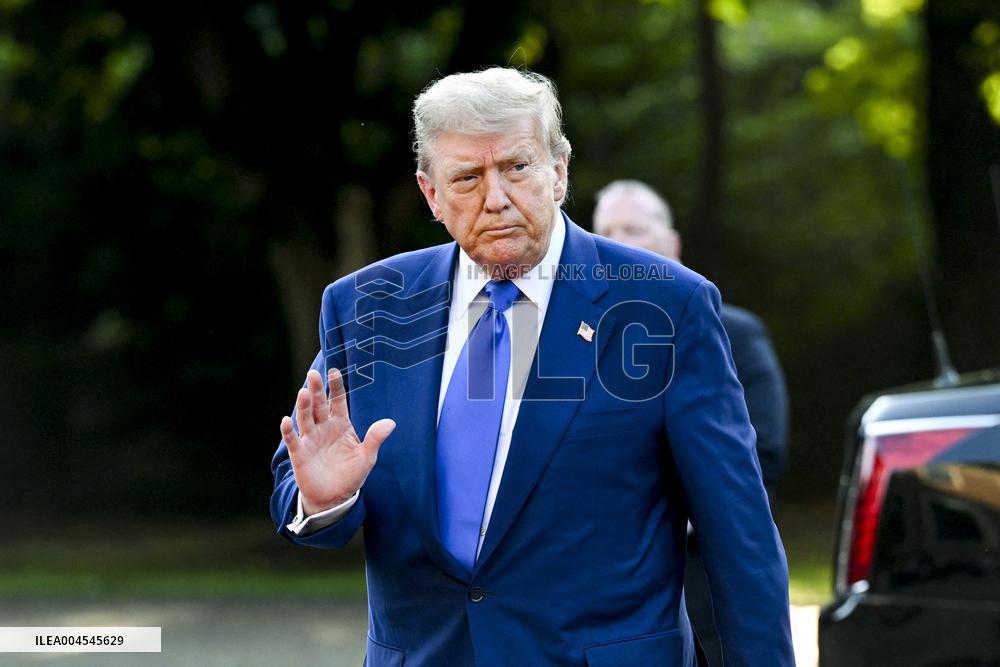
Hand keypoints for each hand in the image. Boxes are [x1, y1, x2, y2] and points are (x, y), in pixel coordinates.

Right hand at [280, 368, 395, 514]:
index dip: (336, 387)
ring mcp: (310, 439)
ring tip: (303, 393)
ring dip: (304, 406)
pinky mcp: (300, 454)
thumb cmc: (351, 475)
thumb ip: (375, 438)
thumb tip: (391, 422)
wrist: (335, 498)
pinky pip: (293, 440)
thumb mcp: (367, 456)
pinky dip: (288, 431)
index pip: (338, 402)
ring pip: (305, 418)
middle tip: (313, 374)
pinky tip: (287, 421)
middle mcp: (323, 428)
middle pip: (319, 405)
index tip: (334, 371)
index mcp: (340, 424)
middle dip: (317, 390)